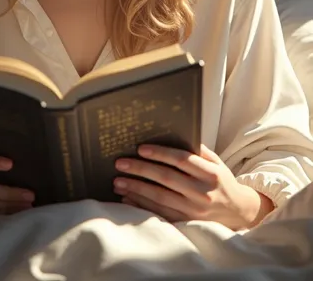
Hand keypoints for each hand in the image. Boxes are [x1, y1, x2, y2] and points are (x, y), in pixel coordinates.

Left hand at [114, 144, 273, 229]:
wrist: (239, 213)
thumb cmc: (222, 182)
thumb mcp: (216, 162)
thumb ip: (197, 151)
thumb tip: (173, 135)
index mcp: (210, 174)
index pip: (182, 160)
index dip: (160, 153)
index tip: (140, 148)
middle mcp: (202, 192)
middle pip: (166, 178)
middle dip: (141, 170)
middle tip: (121, 163)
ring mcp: (194, 210)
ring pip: (160, 198)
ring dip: (137, 189)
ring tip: (118, 181)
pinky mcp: (187, 223)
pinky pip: (160, 214)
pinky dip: (142, 206)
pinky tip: (127, 198)